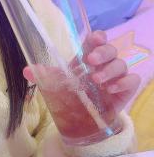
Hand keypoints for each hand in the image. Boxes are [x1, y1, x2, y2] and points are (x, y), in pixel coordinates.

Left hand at [23, 30, 140, 113]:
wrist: (85, 119)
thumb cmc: (73, 94)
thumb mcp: (57, 84)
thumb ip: (44, 75)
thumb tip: (26, 70)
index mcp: (89, 56)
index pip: (97, 39)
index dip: (98, 36)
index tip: (93, 39)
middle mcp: (105, 63)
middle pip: (110, 49)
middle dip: (102, 52)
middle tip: (91, 61)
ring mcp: (116, 75)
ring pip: (121, 63)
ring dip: (109, 70)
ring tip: (96, 80)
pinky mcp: (125, 88)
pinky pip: (131, 80)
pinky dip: (122, 82)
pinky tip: (110, 89)